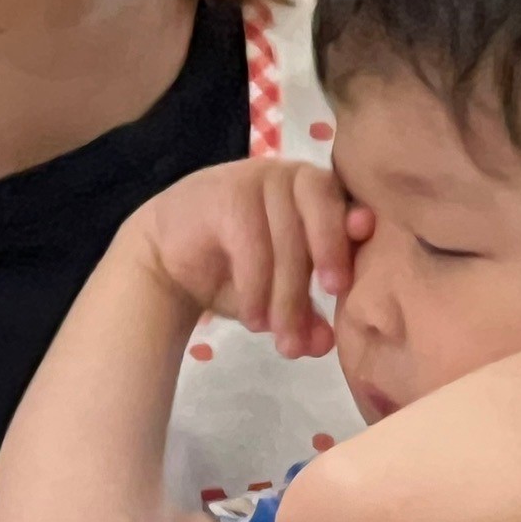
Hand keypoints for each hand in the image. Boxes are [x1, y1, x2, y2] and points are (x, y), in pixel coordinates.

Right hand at [129, 159, 351, 357]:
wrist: (168, 260)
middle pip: (321, 210)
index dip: (352, 233)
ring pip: (286, 236)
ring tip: (280, 338)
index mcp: (319, 195)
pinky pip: (251, 243)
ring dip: (287, 294)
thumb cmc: (235, 273)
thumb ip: (307, 317)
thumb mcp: (277, 299)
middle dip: (328, 255)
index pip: (347, 205)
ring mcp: (258, 178)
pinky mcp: (225, 191)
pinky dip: (255, 286)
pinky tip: (252, 317)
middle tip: (330, 296)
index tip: (351, 268)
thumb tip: (326, 345)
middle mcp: (293, 177)